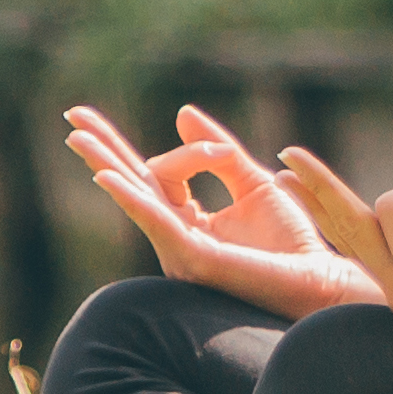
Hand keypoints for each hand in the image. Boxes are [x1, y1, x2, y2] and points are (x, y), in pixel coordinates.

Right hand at [64, 103, 378, 321]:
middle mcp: (174, 239)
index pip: (166, 171)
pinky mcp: (195, 259)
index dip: (191, 151)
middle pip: (131, 184)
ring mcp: (179, 252)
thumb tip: (181, 113)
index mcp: (188, 223)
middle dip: (103, 149)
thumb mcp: (252, 183)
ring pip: (137, 198)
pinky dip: (132, 197)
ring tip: (75, 134)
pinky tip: (107, 177)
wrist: (319, 280)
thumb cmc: (291, 242)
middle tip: (73, 114)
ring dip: (105, 162)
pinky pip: (157, 222)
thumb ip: (218, 152)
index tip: (220, 151)